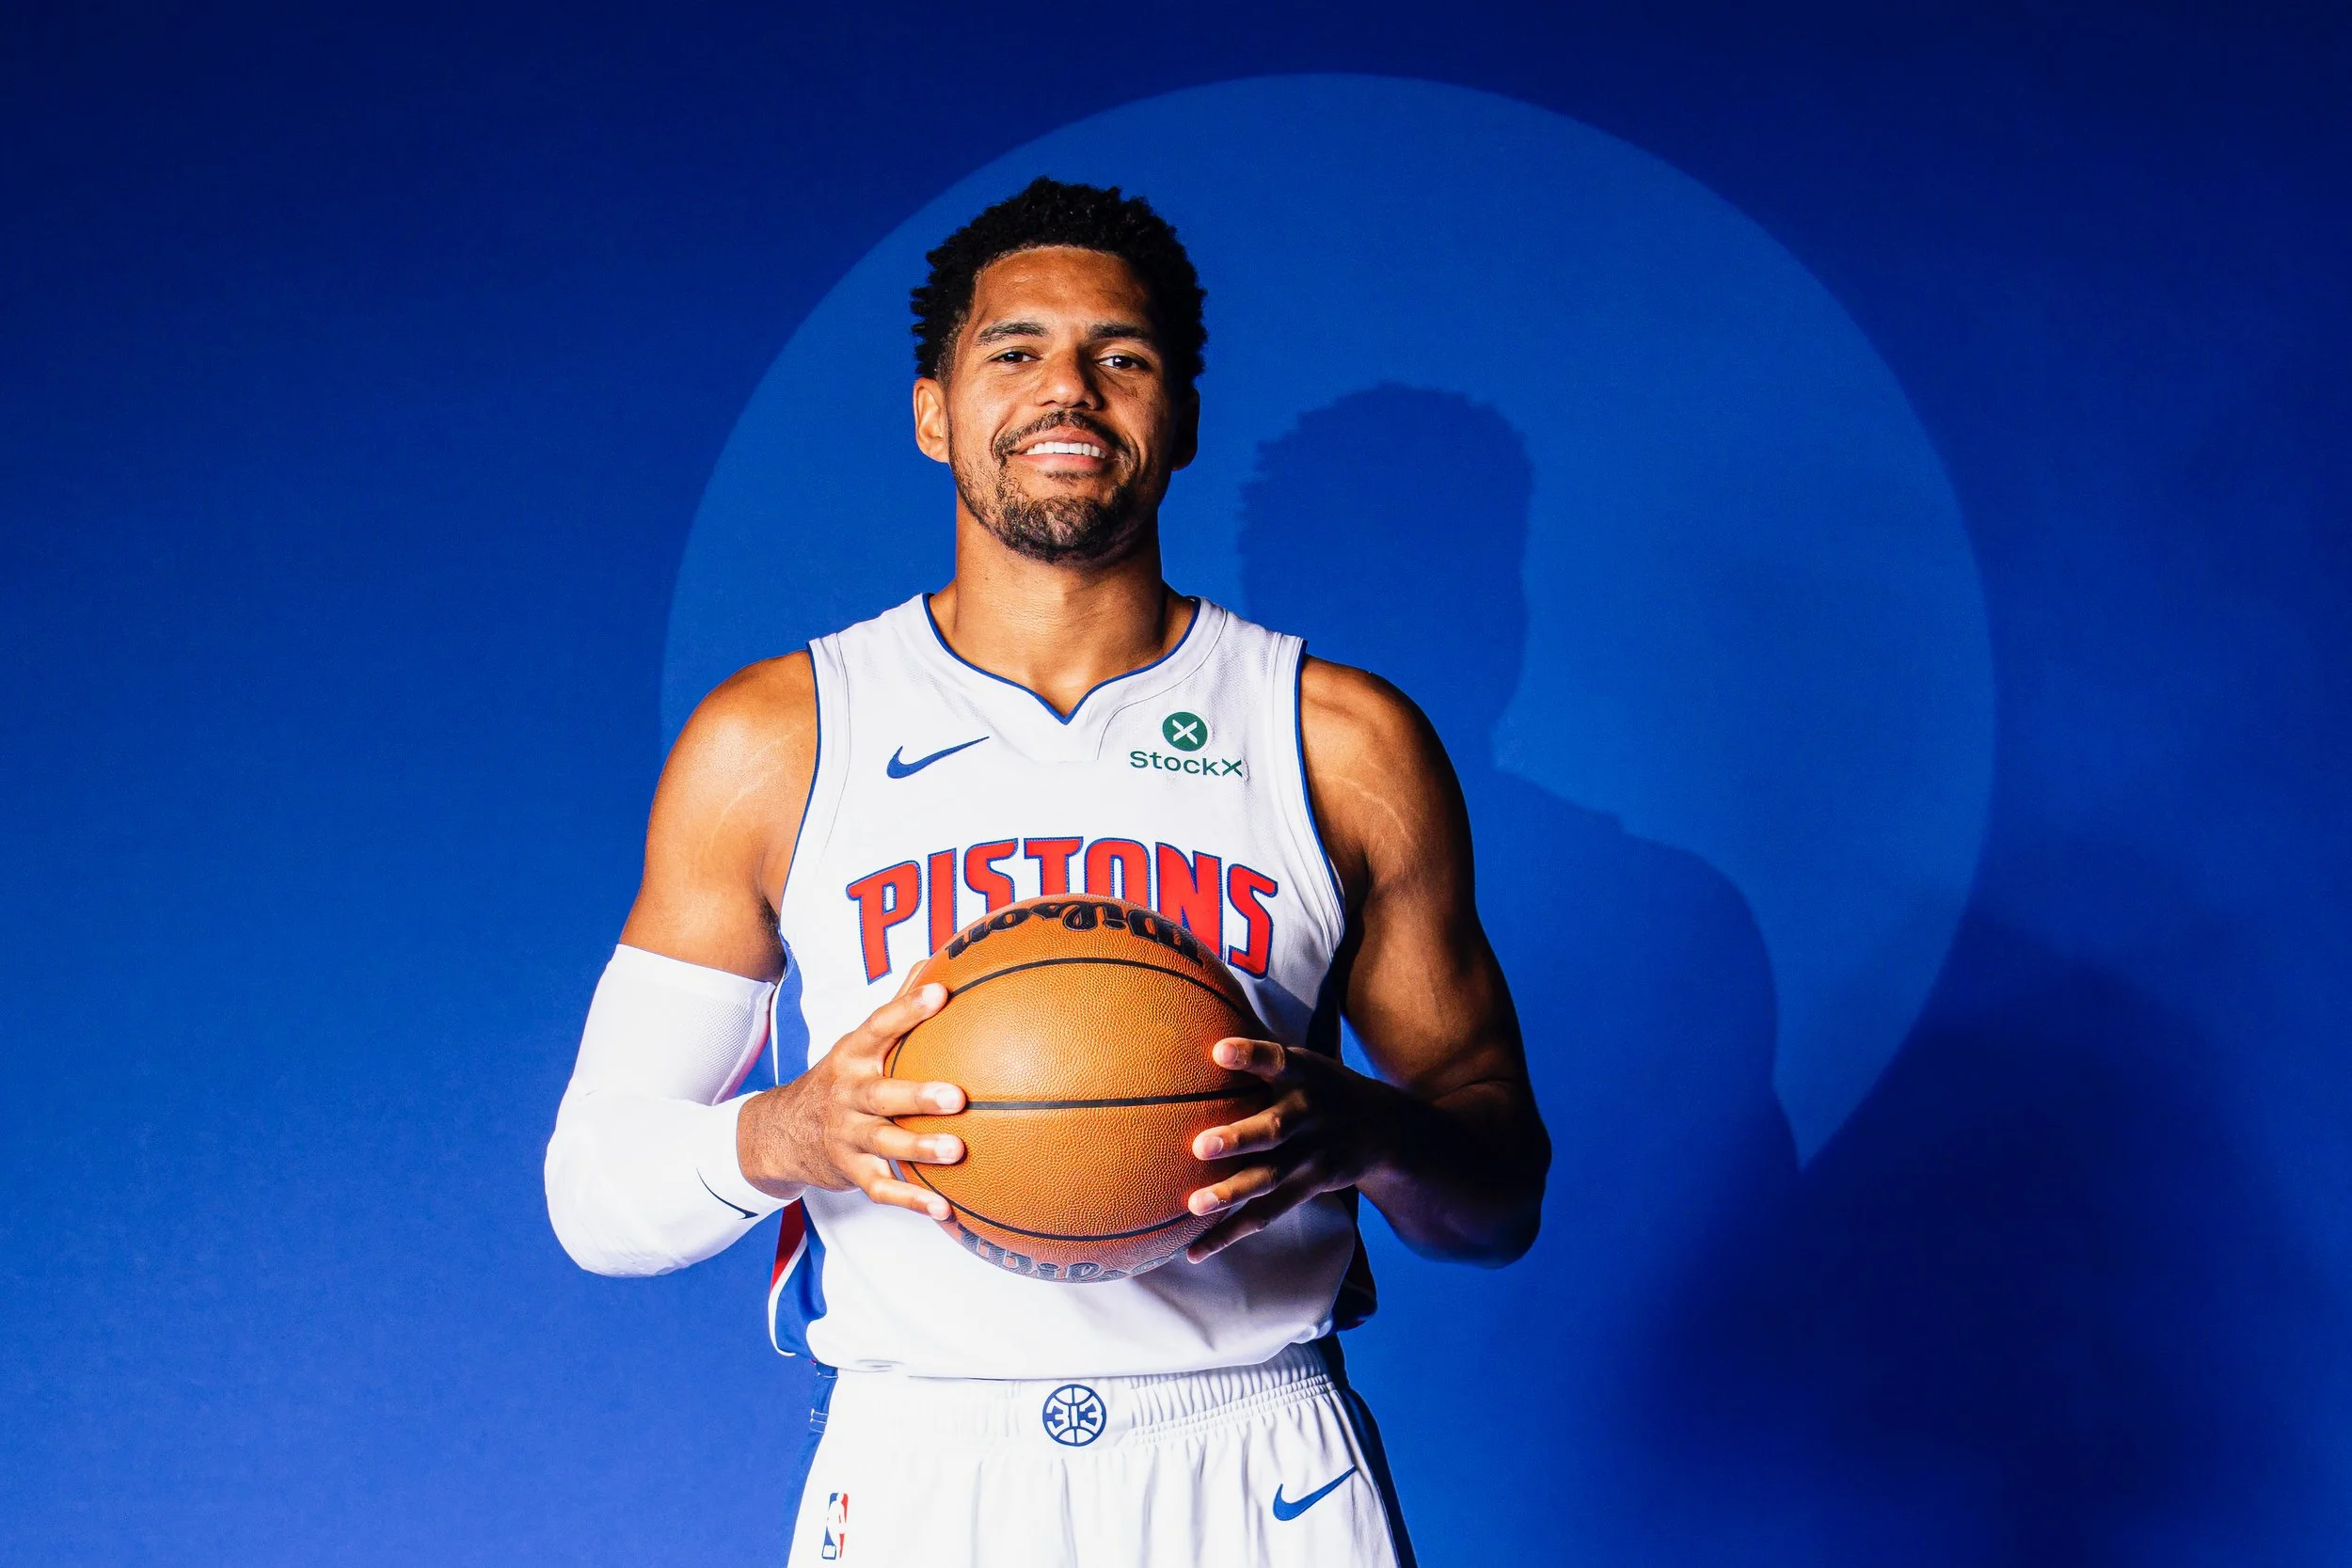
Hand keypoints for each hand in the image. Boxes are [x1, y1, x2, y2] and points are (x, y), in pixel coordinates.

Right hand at [736, 983, 965, 1219]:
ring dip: (919, 1149)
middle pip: (881, 1094)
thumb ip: (897, 1005)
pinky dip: (911, 1200)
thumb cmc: (840, 1078)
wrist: (781, 1131)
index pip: (879, 1026)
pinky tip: (943, 1207)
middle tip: (956, 1096)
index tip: (940, 993)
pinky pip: (881, 1187)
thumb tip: (934, 961)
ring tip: (957, 1151)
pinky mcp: (849, 1171)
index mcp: (853, 1056)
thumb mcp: (858, 1041)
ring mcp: (847, 1135)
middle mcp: (848, 1094)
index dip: (908, 1008)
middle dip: (917, 1095)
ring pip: (883, 1144)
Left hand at [1183, 1037, 1404, 1261]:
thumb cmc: (1321, 1086)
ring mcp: (1312, 1155)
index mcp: (1302, 1074)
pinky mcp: (1310, 1186)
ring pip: (1269, 1179)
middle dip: (1238, 1138)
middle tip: (1200, 1145)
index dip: (1249, 1055)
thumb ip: (1258, 1053)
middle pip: (1273, 1129)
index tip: (1218, 1051)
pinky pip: (1267, 1214)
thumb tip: (1191, 1025)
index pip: (1274, 1059)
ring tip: (1193, 1205)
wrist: (1386, 1128)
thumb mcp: (1303, 1059)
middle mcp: (1308, 1114)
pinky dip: (1231, 1232)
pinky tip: (1196, 1250)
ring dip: (1231, 1193)